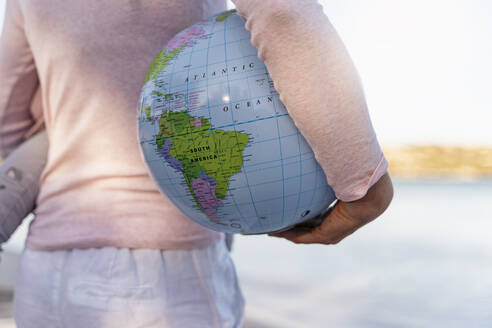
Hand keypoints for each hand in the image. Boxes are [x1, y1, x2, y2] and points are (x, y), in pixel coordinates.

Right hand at [269, 172, 392, 244]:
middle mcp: (340, 221)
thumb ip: (322, 161)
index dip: (305, 208)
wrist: (368, 190)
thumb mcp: (333, 167)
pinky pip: (304, 237)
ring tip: (271, 228)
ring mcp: (334, 231)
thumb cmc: (355, 172)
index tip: (290, 203)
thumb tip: (312, 142)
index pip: (323, 209)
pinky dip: (289, 234)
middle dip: (294, 223)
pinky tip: (274, 230)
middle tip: (276, 219)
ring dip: (288, 231)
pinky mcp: (328, 236)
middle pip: (313, 224)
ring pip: (306, 233)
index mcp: (345, 205)